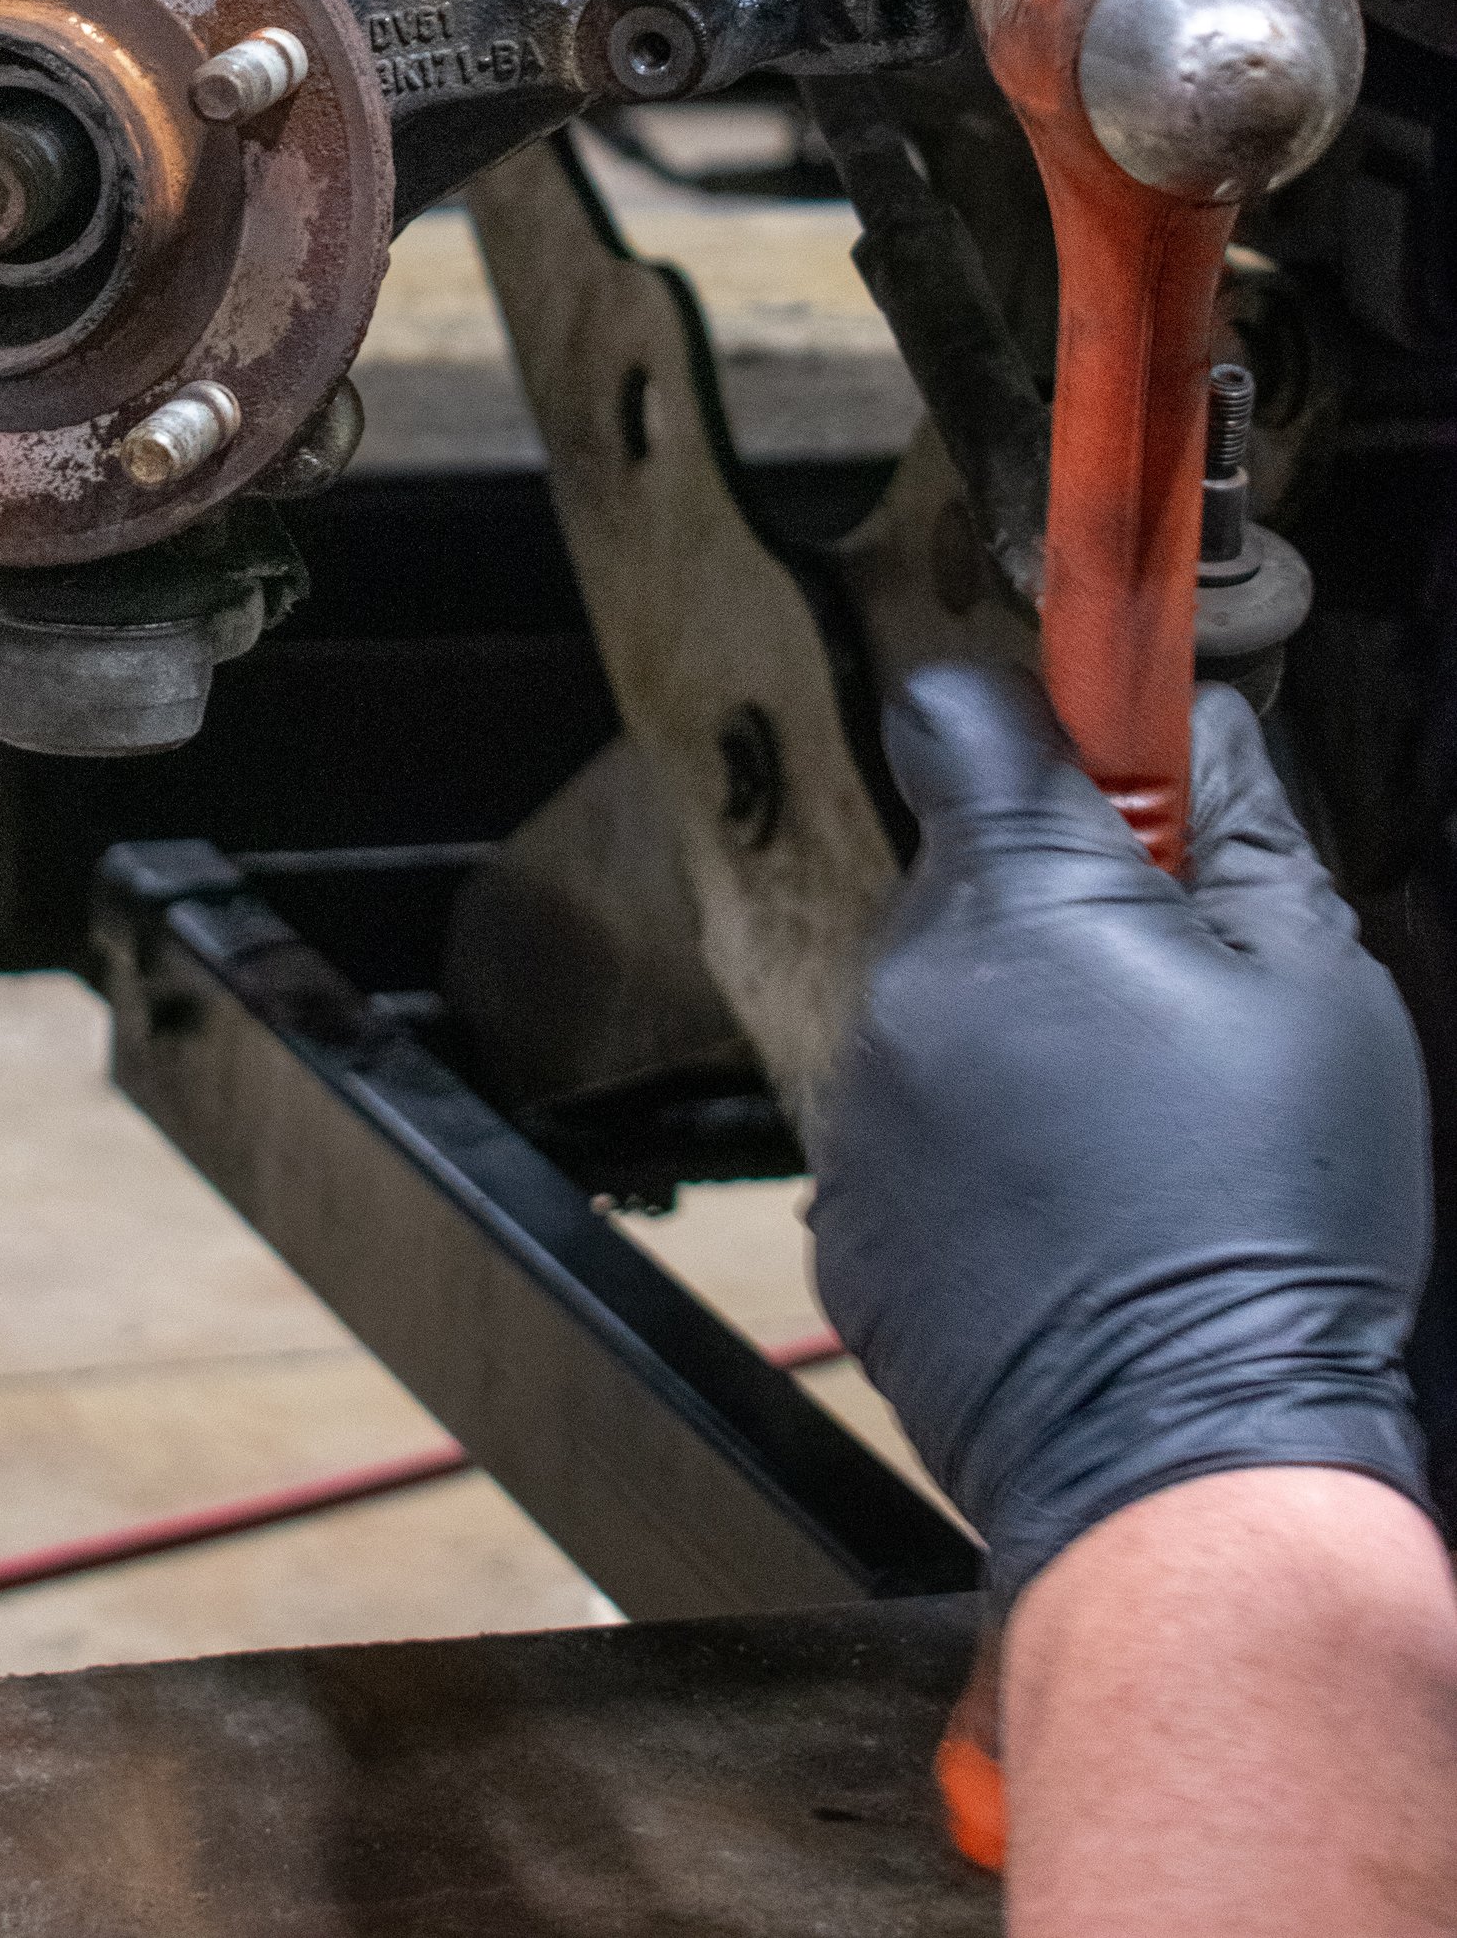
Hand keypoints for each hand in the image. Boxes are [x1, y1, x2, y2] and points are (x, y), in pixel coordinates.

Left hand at [809, 666, 1430, 1602]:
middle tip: (1165, 988)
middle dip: (1055, 897)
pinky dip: (976, 1136)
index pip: (957, 713)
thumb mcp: (1318, 988)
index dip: (1035, 721)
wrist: (1190, 1456)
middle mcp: (915, 978)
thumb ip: (1248, 829)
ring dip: (1014, 1021)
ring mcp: (867, 1097)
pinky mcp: (851, 1203)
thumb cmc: (1269, 1230)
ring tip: (1126, 1125)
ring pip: (939, 994)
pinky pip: (910, 1115)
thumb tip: (1206, 731)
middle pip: (965, 865)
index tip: (1105, 755)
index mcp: (1026, 897)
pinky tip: (1069, 1204)